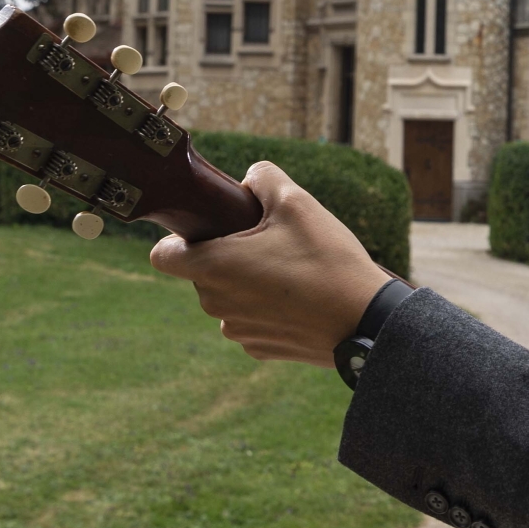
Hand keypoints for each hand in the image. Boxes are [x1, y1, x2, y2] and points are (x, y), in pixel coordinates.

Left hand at [149, 161, 394, 365]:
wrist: (365, 323)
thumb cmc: (328, 262)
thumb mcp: (298, 202)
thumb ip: (263, 178)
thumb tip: (249, 178)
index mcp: (214, 266)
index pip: (163, 254)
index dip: (180, 237)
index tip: (212, 230)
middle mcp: (215, 303)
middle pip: (202, 271)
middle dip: (227, 255)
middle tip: (271, 244)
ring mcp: (236, 330)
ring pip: (228, 296)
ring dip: (247, 283)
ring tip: (291, 273)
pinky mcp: (259, 349)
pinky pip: (250, 319)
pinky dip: (267, 309)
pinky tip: (300, 301)